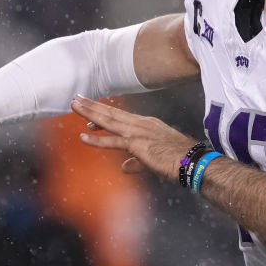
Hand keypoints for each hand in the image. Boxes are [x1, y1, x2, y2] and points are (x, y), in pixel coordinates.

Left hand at [70, 95, 195, 181]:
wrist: (191, 160)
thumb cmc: (179, 158)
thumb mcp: (153, 159)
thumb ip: (136, 162)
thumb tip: (124, 167)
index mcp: (147, 124)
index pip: (121, 117)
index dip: (104, 114)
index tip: (90, 112)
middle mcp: (140, 124)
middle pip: (112, 113)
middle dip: (92, 106)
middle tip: (76, 98)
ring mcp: (138, 132)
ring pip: (109, 120)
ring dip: (90, 113)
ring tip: (74, 105)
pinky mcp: (136, 144)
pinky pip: (113, 141)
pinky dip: (97, 139)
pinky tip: (83, 136)